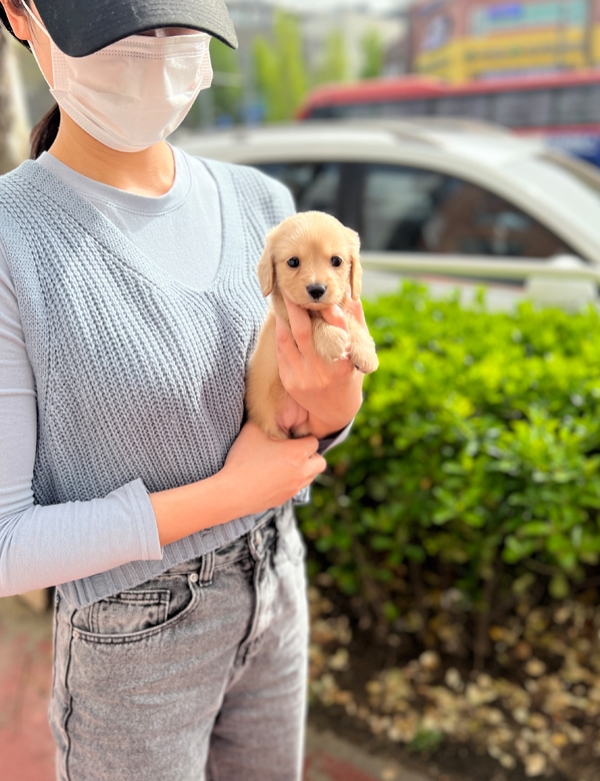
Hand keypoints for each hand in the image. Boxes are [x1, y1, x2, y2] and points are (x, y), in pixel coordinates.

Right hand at [222, 421, 326, 514]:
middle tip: (293, 450)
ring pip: (311, 476)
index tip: (291, 436)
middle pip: (320, 462)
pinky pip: (298, 487)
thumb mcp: (252, 431)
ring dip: (305, 468)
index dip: (304, 436)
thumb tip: (268, 411)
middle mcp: (302, 472)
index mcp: (298, 453)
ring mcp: (295, 487)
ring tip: (286, 462)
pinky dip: (293, 480)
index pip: (315, 441)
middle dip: (311, 454)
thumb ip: (265, 419)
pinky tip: (276, 475)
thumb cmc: (243, 459)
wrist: (232, 493)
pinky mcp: (285, 498)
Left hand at [275, 298, 364, 438]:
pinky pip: (281, 352)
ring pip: (286, 340)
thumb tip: (350, 296)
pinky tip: (280, 321)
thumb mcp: (359, 356)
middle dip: (295, 307)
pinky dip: (280, 334)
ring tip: (281, 301)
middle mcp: (322, 371)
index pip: (338, 330)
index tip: (322, 295)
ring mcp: (303, 377)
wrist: (334, 412)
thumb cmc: (349, 377)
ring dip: (282, 318)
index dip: (329, 310)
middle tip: (290, 289)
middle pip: (303, 332)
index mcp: (343, 364)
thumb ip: (356, 326)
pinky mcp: (290, 381)